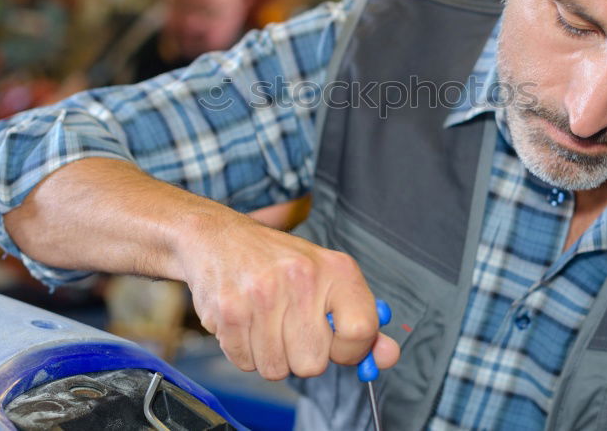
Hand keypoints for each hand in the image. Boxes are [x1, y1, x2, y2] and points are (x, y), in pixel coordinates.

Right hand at [176, 210, 399, 379]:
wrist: (218, 238)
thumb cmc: (278, 262)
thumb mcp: (327, 279)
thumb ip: (361, 320)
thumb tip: (389, 356)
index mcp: (336, 269)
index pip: (362, 332)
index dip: (349, 350)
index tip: (336, 343)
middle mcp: (302, 278)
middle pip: (314, 364)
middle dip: (301, 355)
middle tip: (291, 326)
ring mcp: (262, 295)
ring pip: (276, 369)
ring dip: (269, 355)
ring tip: (264, 321)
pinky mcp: (229, 311)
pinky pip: (244, 362)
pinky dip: (244, 350)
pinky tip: (244, 321)